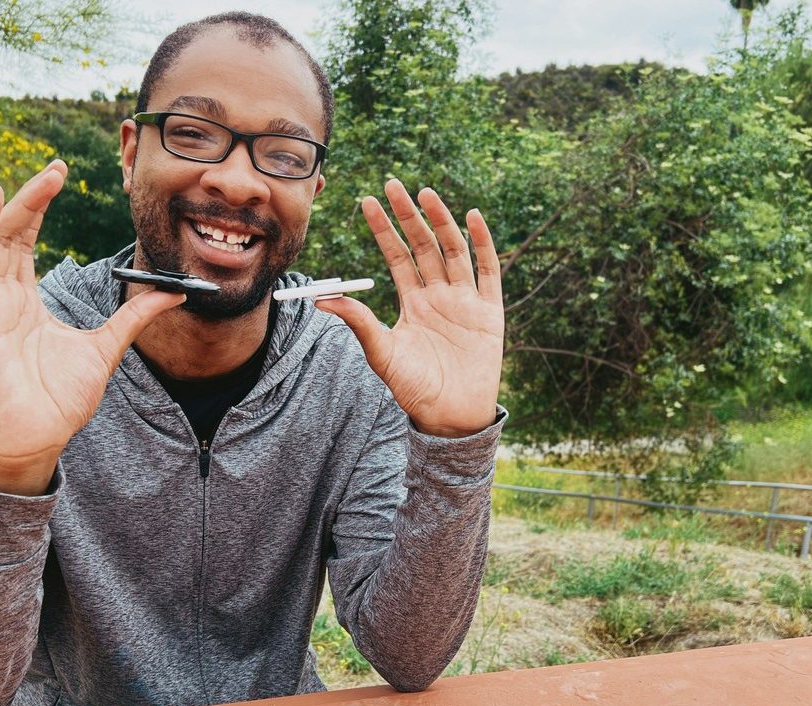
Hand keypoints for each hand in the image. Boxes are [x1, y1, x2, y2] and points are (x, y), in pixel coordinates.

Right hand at [0, 161, 184, 493]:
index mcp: (27, 302)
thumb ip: (136, 316)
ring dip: (15, 205)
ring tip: (40, 176)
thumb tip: (175, 292)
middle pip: (12, 234)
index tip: (62, 175)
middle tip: (58, 166)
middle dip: (33, 198)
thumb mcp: (108, 347)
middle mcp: (2, 296)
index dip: (40, 207)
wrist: (37, 436)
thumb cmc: (62, 399)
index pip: (27, 242)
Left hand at [317, 179, 503, 437]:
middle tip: (393, 183)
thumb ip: (359, 324)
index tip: (367, 201)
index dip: (384, 229)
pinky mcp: (489, 311)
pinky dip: (483, 243)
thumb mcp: (382, 354)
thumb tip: (321, 299)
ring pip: (453, 250)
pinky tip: (474, 217)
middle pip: (423, 245)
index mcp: (412, 302)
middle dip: (408, 215)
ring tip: (426, 193)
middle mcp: (438, 295)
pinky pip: (488, 271)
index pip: (396, 256)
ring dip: (441, 221)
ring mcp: (465, 300)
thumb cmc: (414, 389)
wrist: (449, 416)